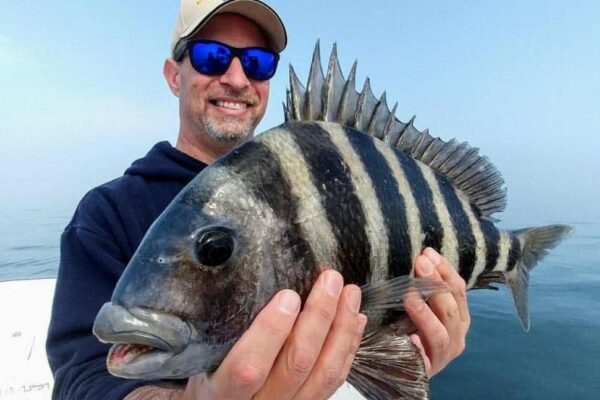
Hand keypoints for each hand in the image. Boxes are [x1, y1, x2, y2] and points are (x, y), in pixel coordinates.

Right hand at [183, 269, 367, 399]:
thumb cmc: (211, 375)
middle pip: (296, 364)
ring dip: (341, 329)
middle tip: (330, 280)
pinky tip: (355, 320)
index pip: (248, 368)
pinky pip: (335, 380)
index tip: (288, 295)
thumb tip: (245, 279)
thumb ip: (223, 329)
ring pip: (324, 373)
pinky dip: (348, 347)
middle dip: (318, 317)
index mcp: (223, 393)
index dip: (270, 332)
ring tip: (350, 293)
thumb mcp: (204, 356)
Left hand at [405, 248, 469, 376]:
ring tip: (410, 297)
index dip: (445, 270)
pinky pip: (424, 360)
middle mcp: (456, 338)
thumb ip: (426, 287)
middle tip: (419, 263)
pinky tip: (409, 338)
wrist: (403, 368)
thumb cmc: (413, 329)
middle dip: (435, 284)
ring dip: (425, 313)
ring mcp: (442, 356)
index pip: (458, 291)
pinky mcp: (426, 371)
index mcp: (459, 319)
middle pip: (451, 309)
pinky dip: (418, 348)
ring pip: (440, 334)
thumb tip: (422, 256)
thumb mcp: (423, 307)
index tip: (428, 252)